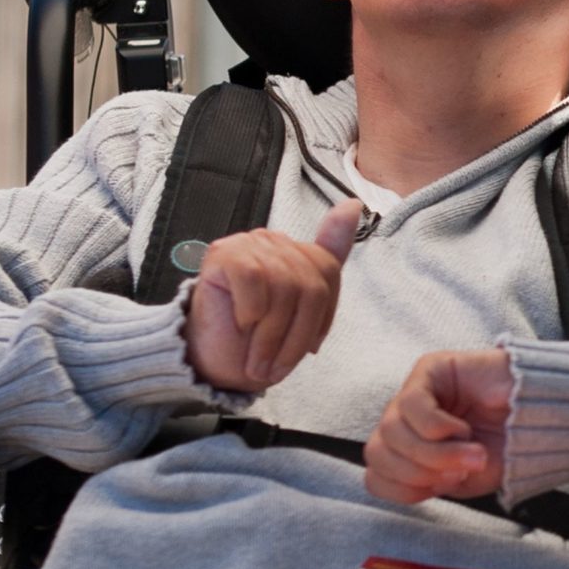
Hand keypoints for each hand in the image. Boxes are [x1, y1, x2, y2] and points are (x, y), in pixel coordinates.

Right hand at [184, 199, 362, 391]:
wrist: (213, 363)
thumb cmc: (258, 341)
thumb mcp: (304, 310)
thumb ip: (331, 255)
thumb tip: (354, 202)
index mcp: (297, 252)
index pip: (329, 272)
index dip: (322, 317)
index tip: (309, 347)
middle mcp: (275, 241)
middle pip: (310, 286)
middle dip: (296, 336)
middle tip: (276, 366)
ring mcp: (248, 243)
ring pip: (283, 286)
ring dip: (271, 335)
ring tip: (258, 360)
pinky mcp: (223, 252)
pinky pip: (253, 278)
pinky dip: (250, 311)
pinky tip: (241, 324)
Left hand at [364, 350, 512, 503]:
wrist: (544, 419)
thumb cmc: (505, 447)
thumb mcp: (463, 480)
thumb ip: (428, 482)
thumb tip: (412, 475)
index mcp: (408, 451)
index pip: (376, 476)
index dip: (406, 489)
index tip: (444, 487)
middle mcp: (404, 421)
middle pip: (377, 454)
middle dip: (418, 473)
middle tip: (459, 472)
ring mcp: (414, 392)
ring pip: (391, 431)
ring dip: (435, 452)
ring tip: (471, 452)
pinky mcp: (428, 369)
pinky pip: (412, 405)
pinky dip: (438, 427)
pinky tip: (464, 429)